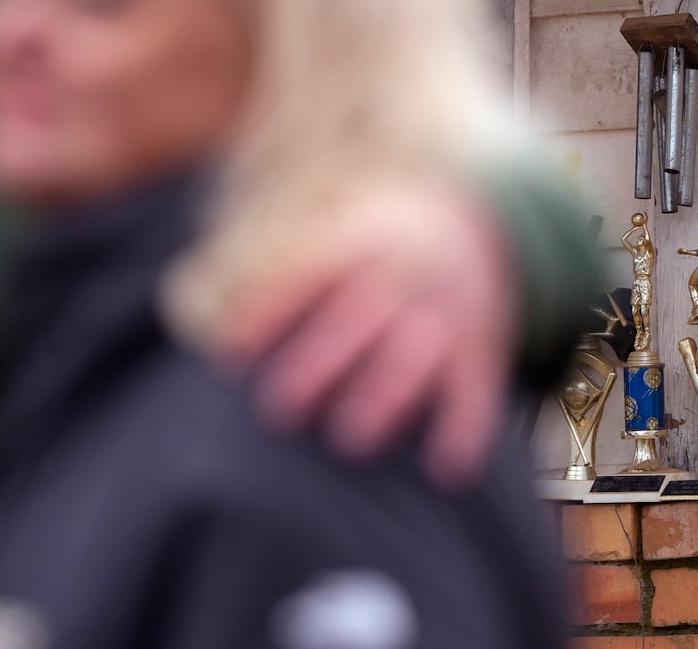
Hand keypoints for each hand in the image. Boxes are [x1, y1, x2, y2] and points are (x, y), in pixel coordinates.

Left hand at [215, 180, 517, 491]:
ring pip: (417, 352)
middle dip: (319, 362)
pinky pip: (476, 387)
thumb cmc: (370, 258)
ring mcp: (444, 311)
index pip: (305, 276)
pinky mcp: (482, 347)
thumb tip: (215, 345)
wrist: (475, 228)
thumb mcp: (332, 242)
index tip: (230, 357)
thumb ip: (278, 285)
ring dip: (386, 394)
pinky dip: (466, 427)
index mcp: (353, 247)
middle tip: (279, 408)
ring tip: (352, 438)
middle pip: (359, 315)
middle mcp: (400, 275)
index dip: (268, 314)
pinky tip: (446, 469)